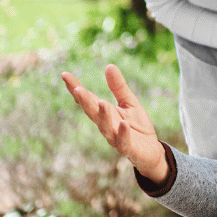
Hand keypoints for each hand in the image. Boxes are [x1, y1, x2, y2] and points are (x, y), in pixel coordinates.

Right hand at [62, 64, 167, 182]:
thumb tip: (108, 65)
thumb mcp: (129, 102)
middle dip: (84, 101)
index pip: (88, 99)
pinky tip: (123, 124)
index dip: (75, 88)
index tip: (65, 75)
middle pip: (92, 112)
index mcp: (105, 113)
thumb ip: (119, 87)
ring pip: (105, 127)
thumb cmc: (137, 127)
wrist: (151, 151)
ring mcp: (116, 138)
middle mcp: (106, 125)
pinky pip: (124, 142)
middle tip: (77, 89)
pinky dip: (122, 133)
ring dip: (102, 116)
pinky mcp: (129, 149)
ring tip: (100, 102)